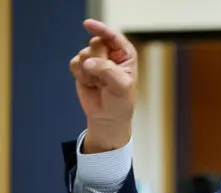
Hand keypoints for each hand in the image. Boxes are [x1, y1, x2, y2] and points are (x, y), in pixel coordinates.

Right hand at [69, 19, 137, 152]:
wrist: (107, 117)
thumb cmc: (121, 102)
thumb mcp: (121, 87)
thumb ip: (107, 71)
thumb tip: (88, 62)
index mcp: (125, 54)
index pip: (113, 37)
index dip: (101, 29)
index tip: (87, 25)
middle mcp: (110, 53)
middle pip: (95, 44)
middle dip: (97, 60)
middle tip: (104, 78)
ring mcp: (95, 59)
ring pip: (83, 54)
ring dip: (89, 72)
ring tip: (99, 84)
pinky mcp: (82, 67)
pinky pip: (74, 63)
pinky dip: (80, 75)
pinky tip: (90, 84)